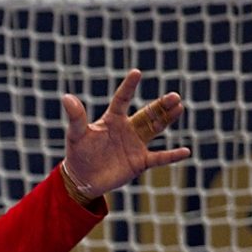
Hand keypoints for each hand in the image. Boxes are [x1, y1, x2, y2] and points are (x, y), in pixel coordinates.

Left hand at [59, 68, 190, 201]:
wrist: (82, 179)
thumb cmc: (78, 153)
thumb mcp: (76, 135)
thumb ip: (76, 117)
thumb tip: (66, 97)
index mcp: (112, 119)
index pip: (122, 99)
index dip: (128, 87)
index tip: (136, 72)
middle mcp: (127, 128)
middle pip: (148, 113)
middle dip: (161, 105)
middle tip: (174, 96)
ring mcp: (135, 144)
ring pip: (156, 128)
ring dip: (167, 119)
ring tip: (179, 107)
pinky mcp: (140, 161)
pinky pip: (159, 158)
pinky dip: (172, 155)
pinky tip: (185, 151)